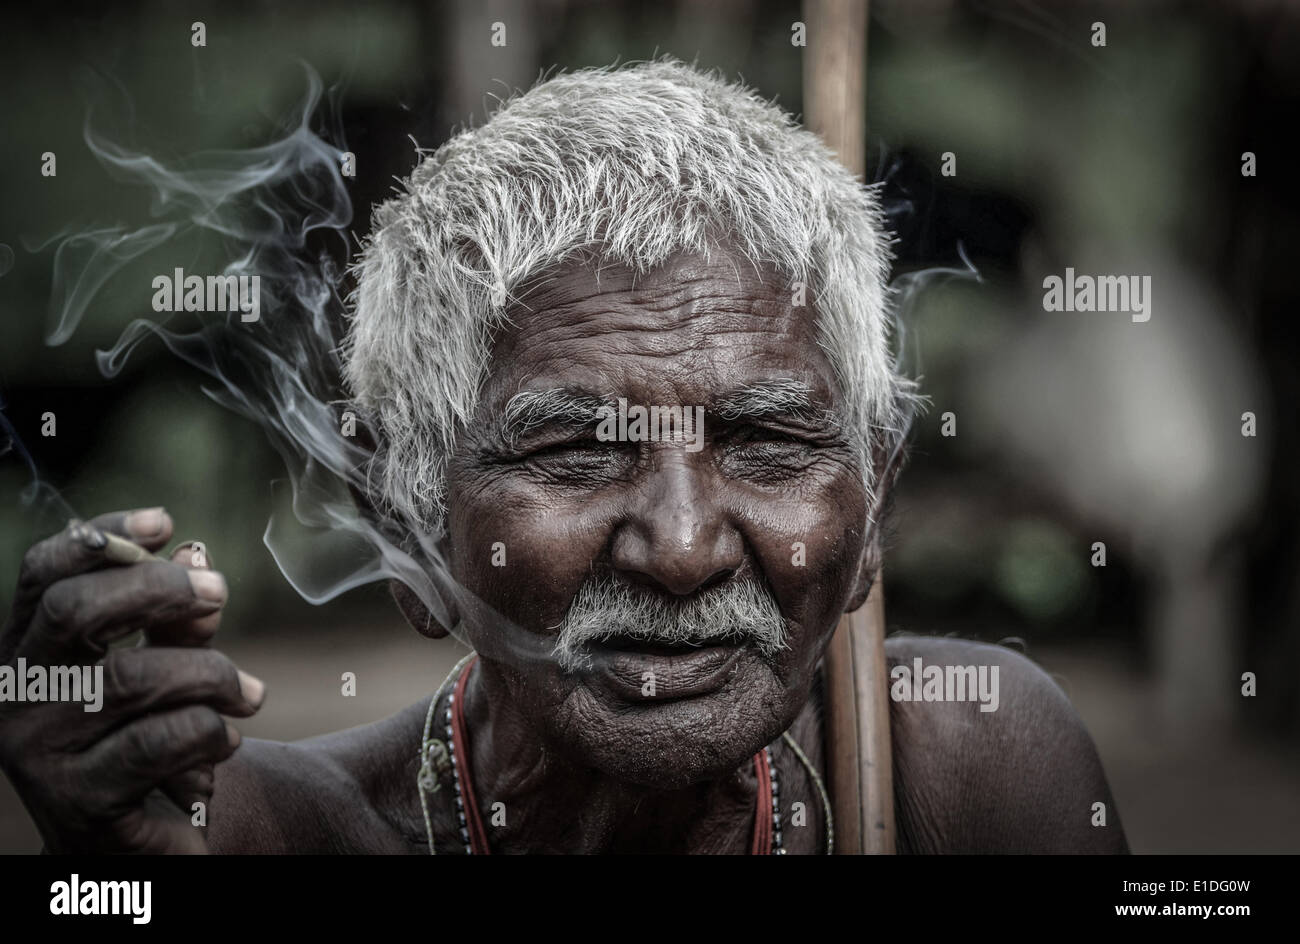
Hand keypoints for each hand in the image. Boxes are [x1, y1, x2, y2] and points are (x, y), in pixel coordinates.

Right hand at [0, 508, 263, 852]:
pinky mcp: (79, 801)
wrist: (140, 844)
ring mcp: (38, 750)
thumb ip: (175, 615)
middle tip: (219, 592)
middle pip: (73, 611)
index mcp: (28, 648)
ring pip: (132, 678)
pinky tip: (227, 740)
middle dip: (159, 590)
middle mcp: (16, 695)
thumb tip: (195, 553)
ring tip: (249, 692)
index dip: (103, 537)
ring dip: (211, 674)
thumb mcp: (166, 663)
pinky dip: (210, 732)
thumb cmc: (151, 732)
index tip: (167, 520)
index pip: (42, 575)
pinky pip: (159, 742)